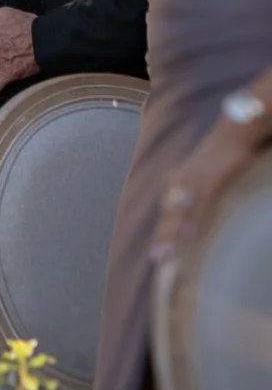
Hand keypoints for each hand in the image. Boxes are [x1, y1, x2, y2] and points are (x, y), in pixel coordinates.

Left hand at [154, 101, 271, 260]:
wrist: (233, 130)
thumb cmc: (220, 153)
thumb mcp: (202, 173)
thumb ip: (195, 192)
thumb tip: (191, 215)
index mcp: (177, 180)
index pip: (167, 211)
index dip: (162, 232)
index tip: (156, 253)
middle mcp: (181, 180)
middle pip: (169, 213)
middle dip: (163, 237)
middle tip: (157, 259)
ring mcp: (194, 180)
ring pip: (180, 211)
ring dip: (174, 233)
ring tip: (168, 253)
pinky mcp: (211, 179)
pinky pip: (201, 203)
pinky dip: (194, 219)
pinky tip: (190, 234)